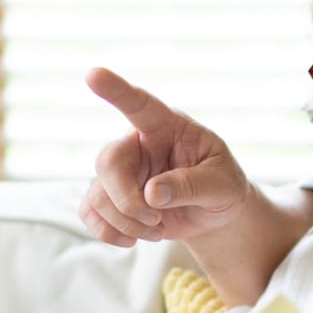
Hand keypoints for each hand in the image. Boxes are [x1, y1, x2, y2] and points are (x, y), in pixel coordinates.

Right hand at [78, 67, 255, 246]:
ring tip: (156, 229)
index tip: (93, 74)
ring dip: (124, 221)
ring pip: (97, 193)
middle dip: (127, 200)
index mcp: (168, 127)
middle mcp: (138, 144)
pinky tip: (133, 238)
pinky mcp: (111, 197)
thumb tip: (152, 194)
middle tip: (155, 220)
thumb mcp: (223, 185)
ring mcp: (122, 171)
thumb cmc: (223, 187)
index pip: (139, 104)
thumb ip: (192, 185)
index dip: (116, 90)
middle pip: (108, 162)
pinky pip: (88, 211)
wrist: (215, 213)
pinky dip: (108, 232)